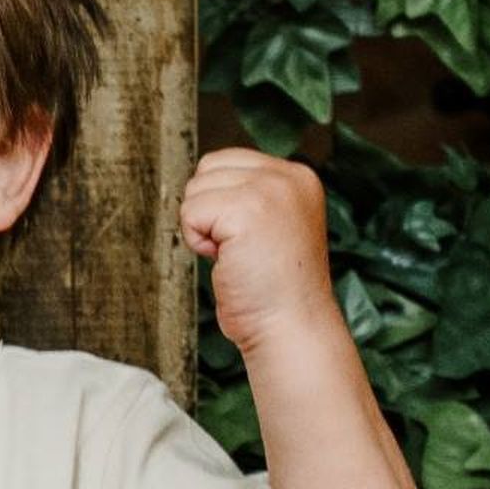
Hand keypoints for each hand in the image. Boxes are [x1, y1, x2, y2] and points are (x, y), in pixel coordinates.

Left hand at [180, 149, 343, 357]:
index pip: (228, 160)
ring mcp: (269, 190)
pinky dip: (199, 241)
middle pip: (208, 169)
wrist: (290, 327)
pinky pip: (191, 212)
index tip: (246, 239)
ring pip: (196, 189)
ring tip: (237, 256)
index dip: (220, 203)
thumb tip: (202, 184)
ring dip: (204, 228)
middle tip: (240, 250)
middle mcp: (288, 176)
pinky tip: (228, 262)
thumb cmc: (275, 290)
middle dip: (209, 212)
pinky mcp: (246, 209)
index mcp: (298, 177)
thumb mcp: (272, 226)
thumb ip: (248, 196)